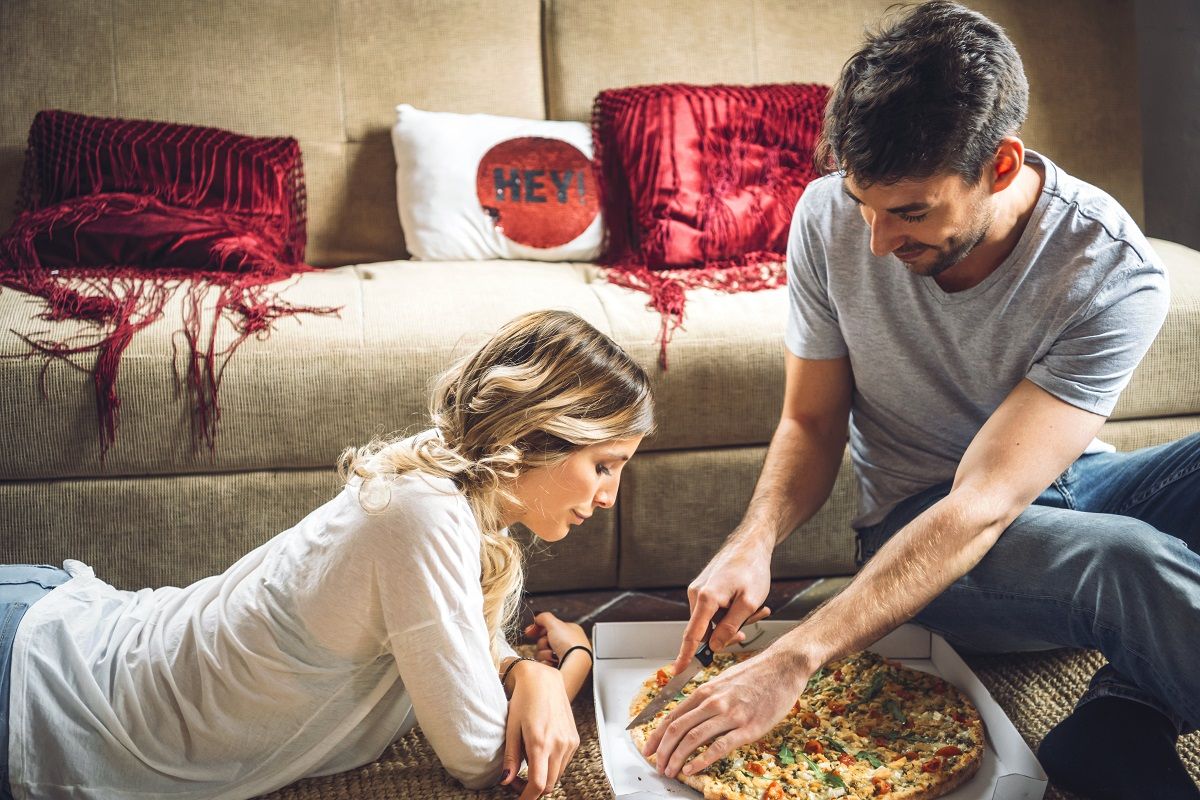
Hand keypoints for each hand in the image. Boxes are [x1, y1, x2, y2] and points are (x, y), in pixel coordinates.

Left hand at [499, 661, 579, 798]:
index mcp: (540, 743)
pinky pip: (564, 763)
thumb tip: (505, 781)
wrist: (544, 679)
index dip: (527, 798)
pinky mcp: (574, 739)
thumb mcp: (512, 728)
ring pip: (557, 775)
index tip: (518, 799)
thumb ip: (511, 757)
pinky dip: (552, 766)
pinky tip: (541, 754)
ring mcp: (569, 743)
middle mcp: (559, 745)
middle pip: (549, 784)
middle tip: (516, 782)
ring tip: (527, 767)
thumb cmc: (524, 700)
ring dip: (543, 778)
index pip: (538, 784)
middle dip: (532, 790)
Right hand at [524, 611, 587, 666]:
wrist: (575, 664)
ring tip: (552, 655)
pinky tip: (553, 663)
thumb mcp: (555, 623)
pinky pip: (545, 664)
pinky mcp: (559, 668)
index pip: (549, 628)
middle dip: (542, 643)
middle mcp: (567, 643)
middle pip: (544, 641)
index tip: (529, 631)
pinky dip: (546, 663)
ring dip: (544, 654)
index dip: (538, 629)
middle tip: (548, 644)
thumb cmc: (570, 644)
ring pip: (543, 653)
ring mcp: (563, 656)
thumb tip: (537, 617)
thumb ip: (544, 617)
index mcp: (569, 630)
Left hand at [644, 648, 808, 778]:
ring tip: (671, 771)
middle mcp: (713, 701)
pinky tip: (693, 769)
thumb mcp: (724, 681)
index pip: (672, 716)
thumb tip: (690, 716)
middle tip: (658, 765)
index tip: (649, 749)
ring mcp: (730, 714)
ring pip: (693, 738)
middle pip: (677, 728)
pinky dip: (702, 760)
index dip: (657, 735)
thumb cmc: (756, 674)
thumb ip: (707, 698)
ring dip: (678, 758)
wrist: (784, 666)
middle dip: (663, 751)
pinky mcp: (748, 727)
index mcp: (705, 690)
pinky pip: (719, 746)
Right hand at [672, 534, 772, 675]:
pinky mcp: (704, 588)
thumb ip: (730, 628)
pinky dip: (730, 611)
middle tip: (752, 623)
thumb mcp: (748, 603)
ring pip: (713, 620)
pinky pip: (714, 610)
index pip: (692, 635)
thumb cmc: (752, 569)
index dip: (686, 655)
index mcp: (706, 598)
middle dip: (729, 632)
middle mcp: (696, 594)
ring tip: (757, 607)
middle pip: (706, 630)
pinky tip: (747, 603)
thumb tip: (715, 646)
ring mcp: (699, 590)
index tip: (678, 671)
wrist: (751, 544)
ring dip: (733, 620)